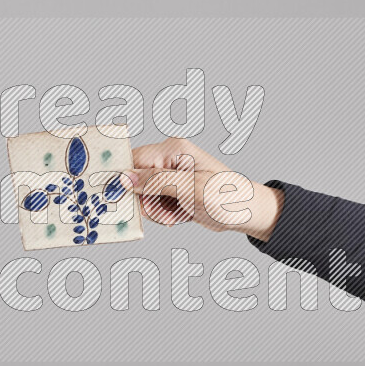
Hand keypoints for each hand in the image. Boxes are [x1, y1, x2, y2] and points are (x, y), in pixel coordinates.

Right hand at [123, 138, 283, 241]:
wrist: (246, 213)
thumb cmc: (226, 197)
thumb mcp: (190, 189)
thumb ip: (156, 182)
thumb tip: (125, 179)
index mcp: (173, 149)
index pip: (134, 158)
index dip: (124, 178)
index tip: (119, 196)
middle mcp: (169, 159)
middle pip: (135, 180)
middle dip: (145, 200)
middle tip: (162, 212)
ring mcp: (170, 176)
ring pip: (143, 195)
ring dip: (155, 210)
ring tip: (175, 215)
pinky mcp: (172, 191)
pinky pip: (153, 204)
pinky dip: (162, 214)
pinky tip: (179, 216)